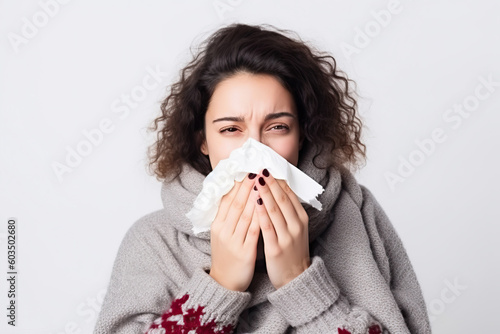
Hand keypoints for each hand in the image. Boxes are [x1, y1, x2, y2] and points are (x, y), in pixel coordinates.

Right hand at [209, 173, 260, 291]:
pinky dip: (260, 217)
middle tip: (255, 172)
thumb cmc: (226, 256)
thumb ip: (228, 216)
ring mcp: (233, 241)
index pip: (227, 200)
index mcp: (217, 225)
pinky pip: (253, 231)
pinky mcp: (244, 252)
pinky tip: (266, 207)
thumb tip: (236, 194)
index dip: (237, 185)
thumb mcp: (222, 234)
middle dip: (246, 187)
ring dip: (254, 198)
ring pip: (245, 215)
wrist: (224, 283)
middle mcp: (223, 231)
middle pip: (236, 204)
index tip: (246, 171)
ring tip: (262, 184)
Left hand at [254, 169, 310, 288]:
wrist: (296, 278)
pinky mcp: (276, 248)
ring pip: (275, 210)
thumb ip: (288, 211)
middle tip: (261, 167)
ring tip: (256, 179)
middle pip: (282, 198)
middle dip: (270, 182)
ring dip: (265, 193)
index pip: (289, 194)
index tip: (268, 166)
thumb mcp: (296, 229)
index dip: (278, 180)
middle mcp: (296, 225)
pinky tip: (255, 202)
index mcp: (301, 218)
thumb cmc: (292, 251)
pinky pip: (268, 227)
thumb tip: (278, 189)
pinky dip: (261, 213)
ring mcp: (287, 236)